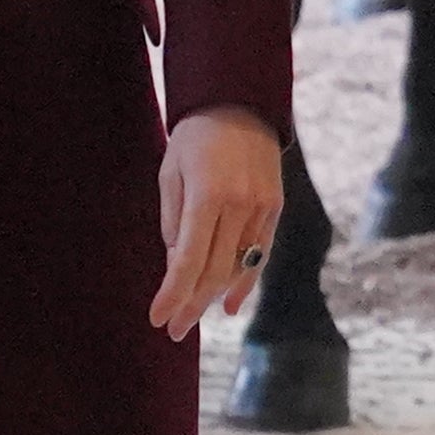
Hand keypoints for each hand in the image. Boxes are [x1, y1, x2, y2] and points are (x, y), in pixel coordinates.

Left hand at [151, 106, 284, 337]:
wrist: (241, 103)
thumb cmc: (194, 137)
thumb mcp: (170, 172)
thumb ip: (173, 221)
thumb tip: (175, 266)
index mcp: (207, 195)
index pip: (187, 259)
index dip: (172, 294)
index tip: (158, 319)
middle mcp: (239, 204)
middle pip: (213, 271)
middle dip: (190, 305)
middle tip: (173, 331)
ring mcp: (262, 207)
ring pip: (237, 266)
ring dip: (213, 297)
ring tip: (192, 319)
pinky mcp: (276, 208)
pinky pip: (259, 254)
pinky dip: (244, 282)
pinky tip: (229, 305)